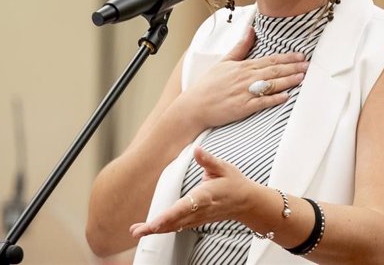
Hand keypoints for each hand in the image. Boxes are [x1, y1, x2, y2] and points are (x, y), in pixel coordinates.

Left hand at [130, 147, 250, 236]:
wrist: (247, 203)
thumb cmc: (234, 183)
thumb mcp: (225, 168)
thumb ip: (209, 160)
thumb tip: (197, 150)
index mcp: (205, 196)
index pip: (185, 207)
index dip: (169, 216)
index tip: (155, 223)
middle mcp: (200, 210)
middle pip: (175, 221)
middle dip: (155, 227)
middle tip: (136, 231)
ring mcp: (198, 218)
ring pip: (174, 226)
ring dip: (155, 230)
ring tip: (136, 232)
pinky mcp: (196, 220)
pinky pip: (178, 227)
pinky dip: (163, 229)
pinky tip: (149, 230)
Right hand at [176, 26, 308, 128]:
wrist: (194, 106)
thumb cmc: (208, 85)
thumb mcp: (223, 62)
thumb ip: (240, 47)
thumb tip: (251, 31)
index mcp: (243, 66)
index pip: (269, 60)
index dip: (287, 58)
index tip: (300, 56)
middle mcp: (245, 78)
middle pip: (274, 71)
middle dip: (293, 68)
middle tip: (308, 65)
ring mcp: (244, 93)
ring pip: (271, 85)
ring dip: (288, 81)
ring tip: (302, 78)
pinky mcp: (242, 107)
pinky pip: (261, 102)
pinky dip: (274, 99)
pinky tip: (286, 96)